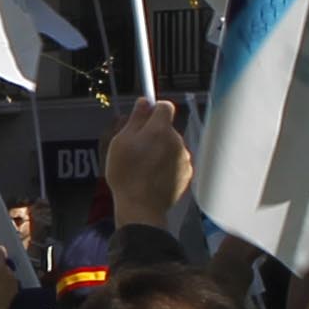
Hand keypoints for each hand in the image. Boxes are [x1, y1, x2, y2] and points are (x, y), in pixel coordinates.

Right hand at [103, 96, 189, 226]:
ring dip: (162, 150)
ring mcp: (185, 159)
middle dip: (155, 133)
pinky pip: (177, 162)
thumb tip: (145, 101)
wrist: (141, 207)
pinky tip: (154, 177)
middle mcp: (177, 141)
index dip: (154, 110)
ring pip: (172, 146)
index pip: (165, 106)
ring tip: (145, 167)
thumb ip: (136, 119)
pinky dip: (168, 165)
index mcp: (160, 129)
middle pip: (167, 128)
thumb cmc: (126, 173)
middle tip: (137, 149)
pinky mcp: (187, 174)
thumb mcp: (121, 142)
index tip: (143, 119)